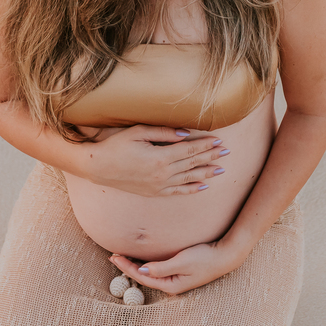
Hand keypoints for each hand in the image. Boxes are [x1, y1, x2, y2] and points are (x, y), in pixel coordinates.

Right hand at [85, 126, 229, 196]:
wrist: (99, 167)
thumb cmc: (117, 145)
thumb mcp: (139, 132)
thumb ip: (164, 133)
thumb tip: (186, 134)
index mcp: (161, 157)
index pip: (190, 150)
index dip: (206, 145)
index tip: (219, 140)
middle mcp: (163, 174)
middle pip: (193, 164)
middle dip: (211, 157)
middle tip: (227, 152)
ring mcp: (159, 185)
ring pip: (189, 179)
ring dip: (206, 173)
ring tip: (221, 170)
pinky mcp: (154, 193)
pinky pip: (178, 192)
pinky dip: (191, 189)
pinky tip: (202, 187)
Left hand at [109, 241, 244, 294]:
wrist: (225, 255)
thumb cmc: (205, 258)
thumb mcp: (182, 262)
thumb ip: (161, 267)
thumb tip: (141, 270)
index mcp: (171, 285)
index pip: (142, 277)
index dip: (127, 267)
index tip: (115, 256)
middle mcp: (171, 284)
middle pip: (144, 276)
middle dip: (128, 266)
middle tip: (113, 255)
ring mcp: (175, 277)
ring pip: (150, 272)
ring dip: (136, 263)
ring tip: (122, 255)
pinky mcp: (179, 270)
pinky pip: (157, 267)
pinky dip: (146, 261)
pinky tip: (141, 257)